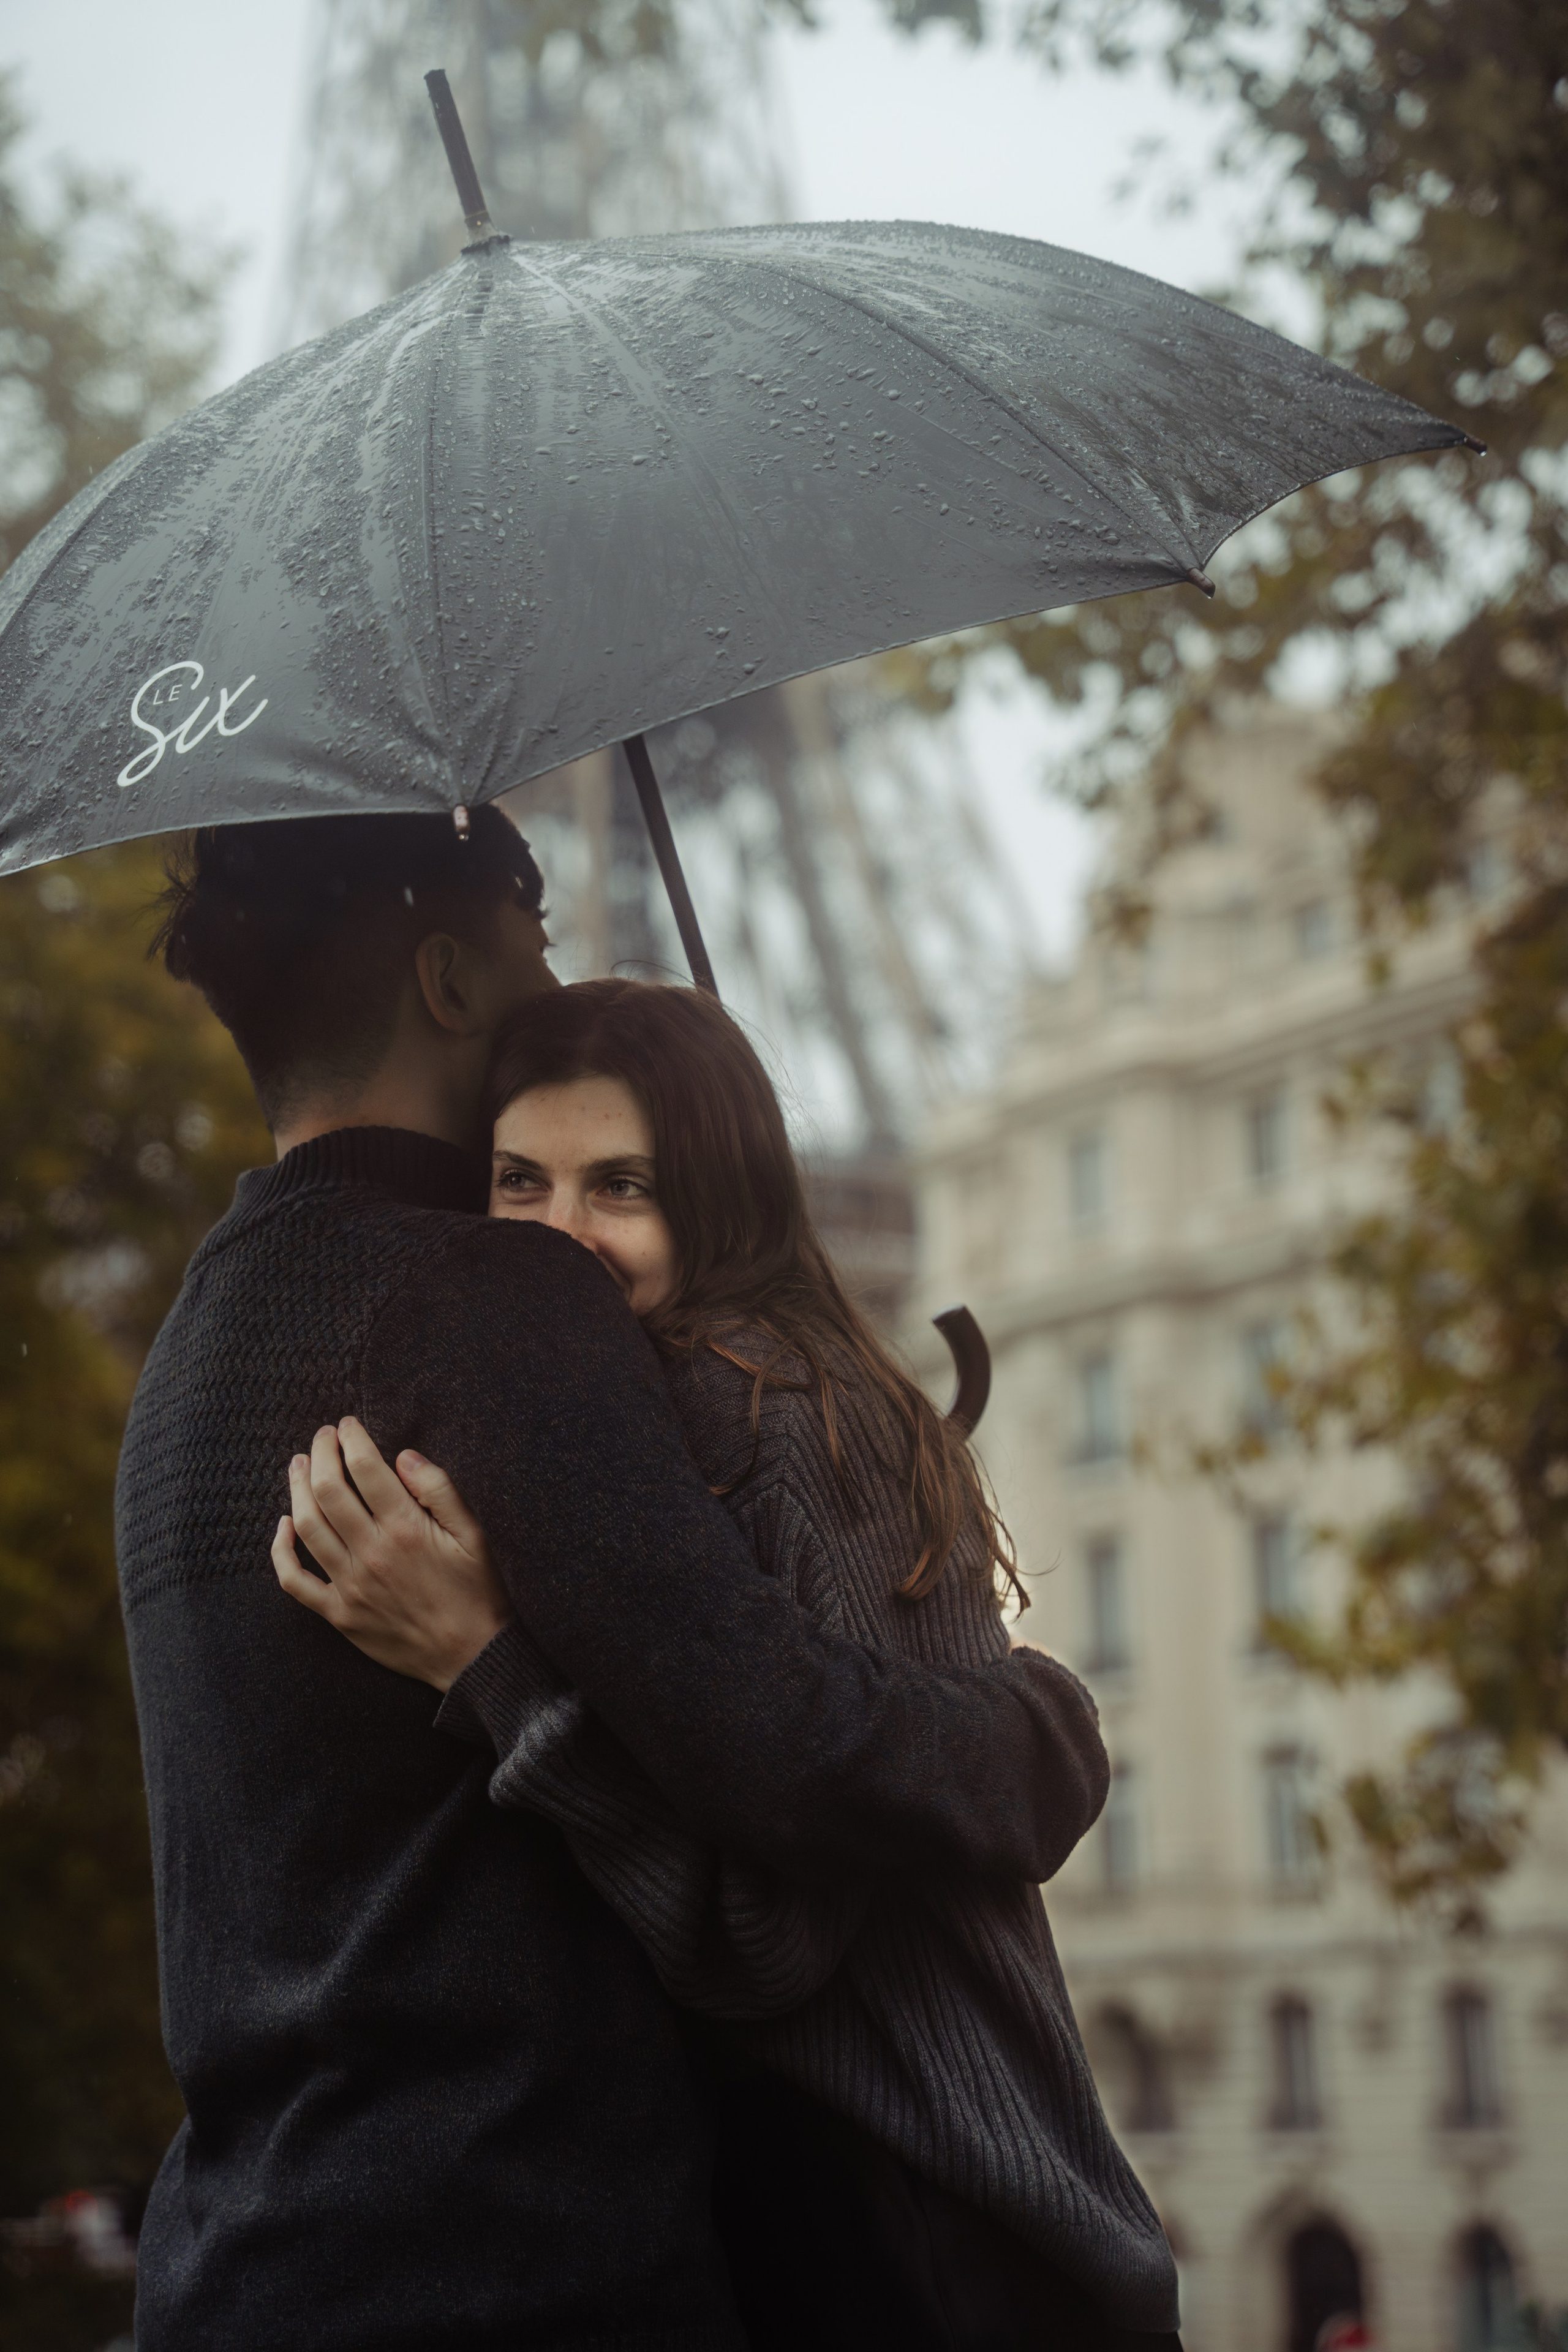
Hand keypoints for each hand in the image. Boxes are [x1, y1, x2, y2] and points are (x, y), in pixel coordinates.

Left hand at [271, 1418, 510, 1690]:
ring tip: (299, 1465)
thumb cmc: (480, 1592)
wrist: (473, 1658)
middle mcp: (371, 1554)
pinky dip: (281, 1550)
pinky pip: (295, 1581)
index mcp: (406, 1529)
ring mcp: (350, 1586)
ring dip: (297, 1489)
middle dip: (321, 1453)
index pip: (366, 1468)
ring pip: (306, 1527)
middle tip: (323, 1436)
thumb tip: (403, 1455)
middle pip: (328, 1490)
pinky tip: (283, 1526)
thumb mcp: (476, 1534)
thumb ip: (439, 1490)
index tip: (349, 1423)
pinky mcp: (339, 1615)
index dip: (353, 1438)